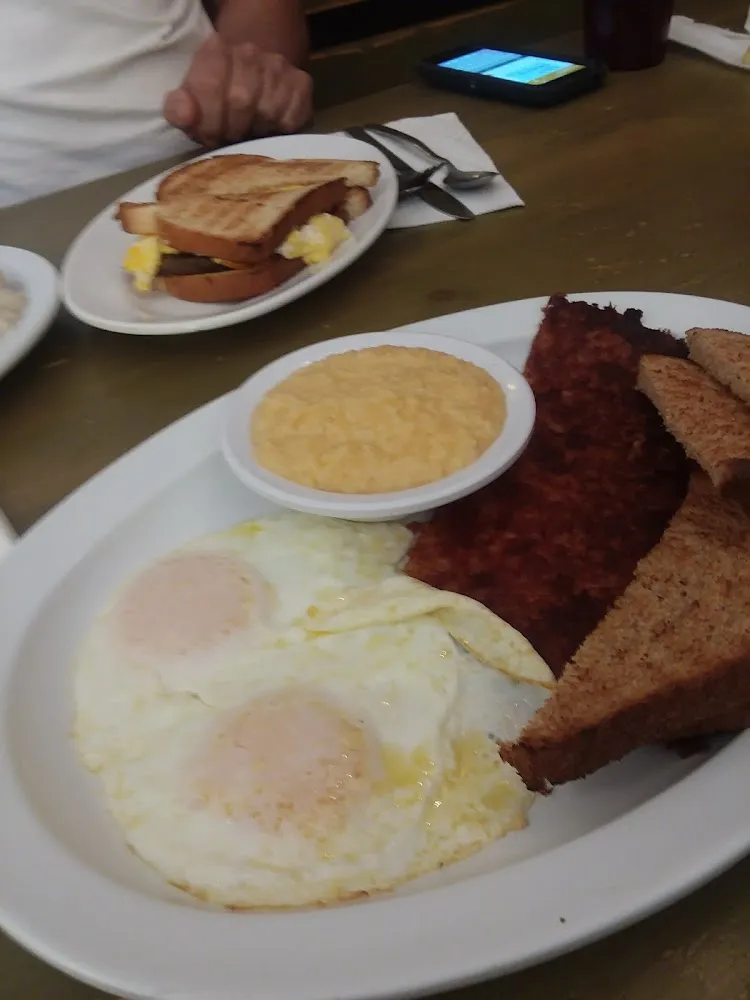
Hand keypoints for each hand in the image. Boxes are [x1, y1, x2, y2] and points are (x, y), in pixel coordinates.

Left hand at [163, 34, 312, 147]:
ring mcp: (278, 67)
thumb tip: (183, 114)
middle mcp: (249, 52)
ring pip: (266, 113)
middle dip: (231, 129)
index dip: (208, 121)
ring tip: (249, 130)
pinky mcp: (301, 84)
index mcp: (216, 50)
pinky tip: (270, 126)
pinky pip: (290, 120)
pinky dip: (278, 130)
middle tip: (230, 136)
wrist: (255, 75)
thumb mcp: (192, 102)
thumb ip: (180, 109)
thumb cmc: (218, 98)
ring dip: (255, 131)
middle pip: (240, 101)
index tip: (210, 134)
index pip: (210, 87)